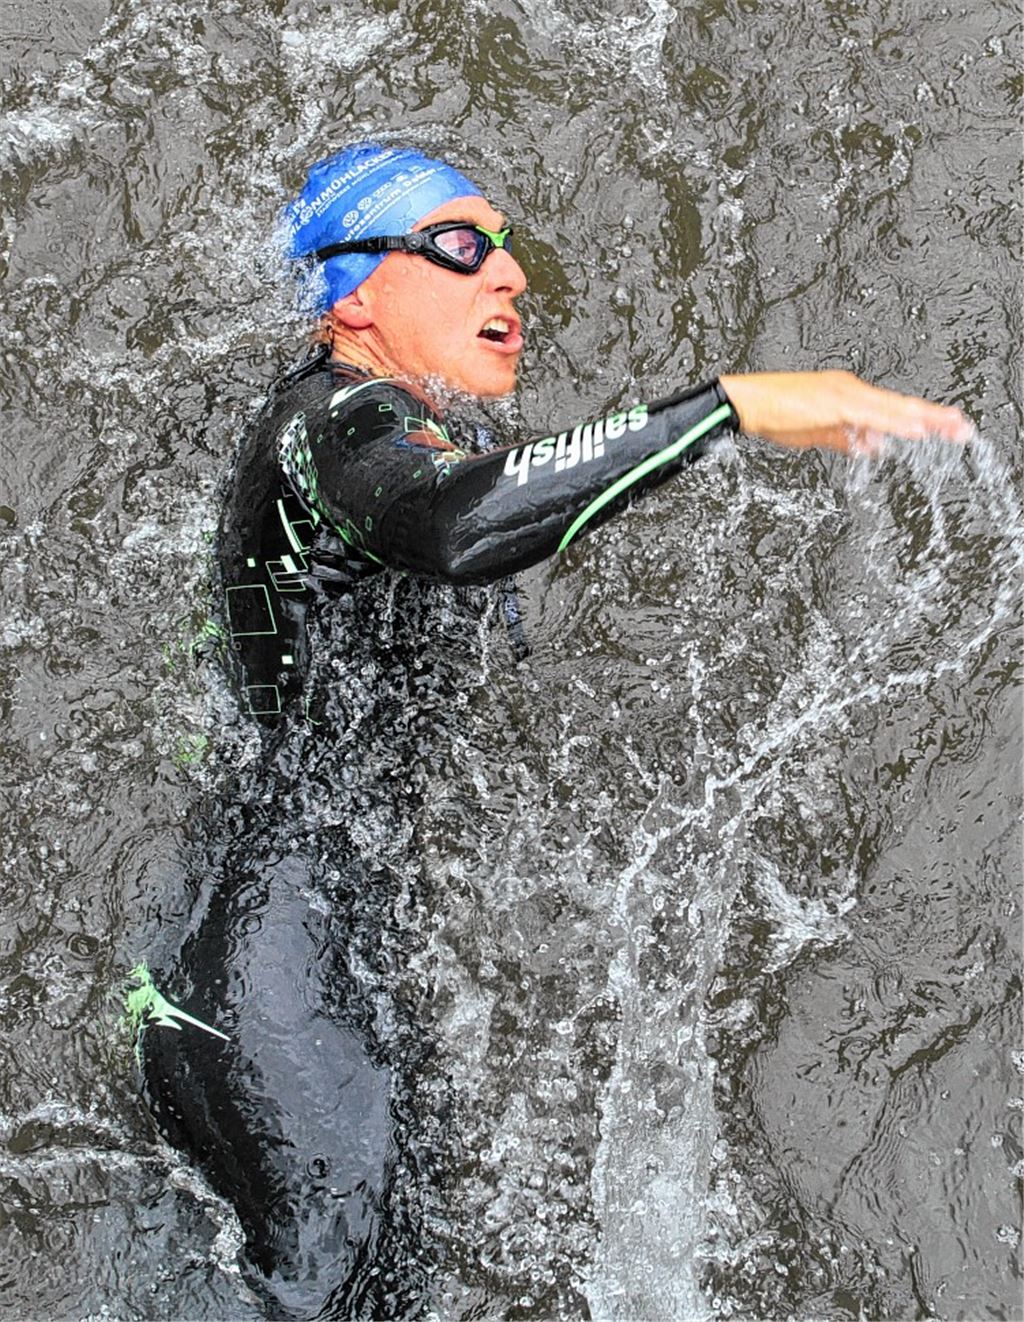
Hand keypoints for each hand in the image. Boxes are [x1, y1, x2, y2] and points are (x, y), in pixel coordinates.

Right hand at [718, 370, 973, 453]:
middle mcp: (852, 389)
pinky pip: (871, 413)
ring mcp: (844, 394)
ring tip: (950, 427)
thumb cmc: (775, 415)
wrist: (747, 402)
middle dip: (934, 417)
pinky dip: (895, 421)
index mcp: (849, 396)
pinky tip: (914, 429)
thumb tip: (875, 448)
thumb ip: (848, 439)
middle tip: (962, 428)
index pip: (894, 408)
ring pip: (892, 407)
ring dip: (923, 418)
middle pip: (901, 405)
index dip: (923, 418)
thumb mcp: (817, 432)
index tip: (947, 427)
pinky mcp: (834, 402)